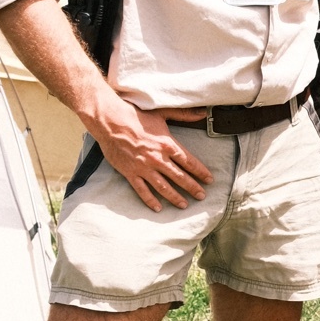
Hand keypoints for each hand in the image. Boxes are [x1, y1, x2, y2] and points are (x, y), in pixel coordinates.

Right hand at [87, 97, 212, 210]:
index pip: (189, 162)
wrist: (110, 121)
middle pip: (180, 177)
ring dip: (175, 197)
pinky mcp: (130, 173)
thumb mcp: (162, 113)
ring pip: (163, 187)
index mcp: (167, 144)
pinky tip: (158, 208)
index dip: (201, 172)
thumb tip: (203, 113)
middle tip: (202, 196)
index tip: (209, 180)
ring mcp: (144, 168)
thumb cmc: (136, 116)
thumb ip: (184, 115)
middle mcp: (158, 159)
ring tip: (184, 205)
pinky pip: (142, 190)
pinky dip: (150, 200)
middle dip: (192, 188)